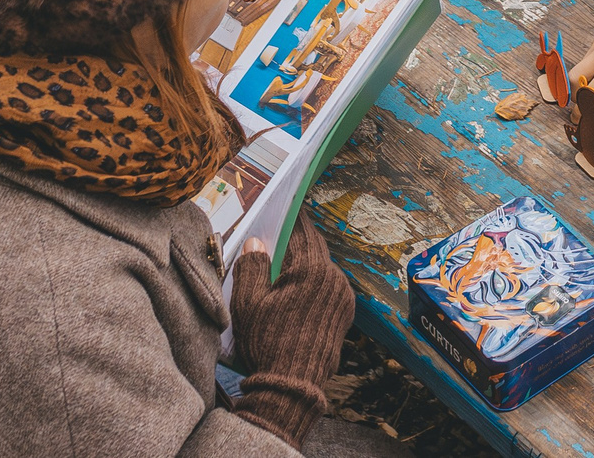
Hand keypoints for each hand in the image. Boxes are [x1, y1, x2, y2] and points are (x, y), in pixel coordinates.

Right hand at [228, 222, 355, 448]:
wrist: (291, 385)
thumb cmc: (267, 342)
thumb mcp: (249, 303)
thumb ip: (252, 267)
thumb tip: (257, 242)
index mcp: (313, 270)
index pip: (303, 233)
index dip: (293, 220)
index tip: (288, 208)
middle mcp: (335, 279)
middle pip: (314, 251)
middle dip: (298, 243)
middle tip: (281, 235)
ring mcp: (343, 298)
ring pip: (322, 270)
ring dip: (305, 266)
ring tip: (284, 266)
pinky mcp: (344, 314)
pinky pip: (329, 289)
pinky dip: (314, 284)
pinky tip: (297, 292)